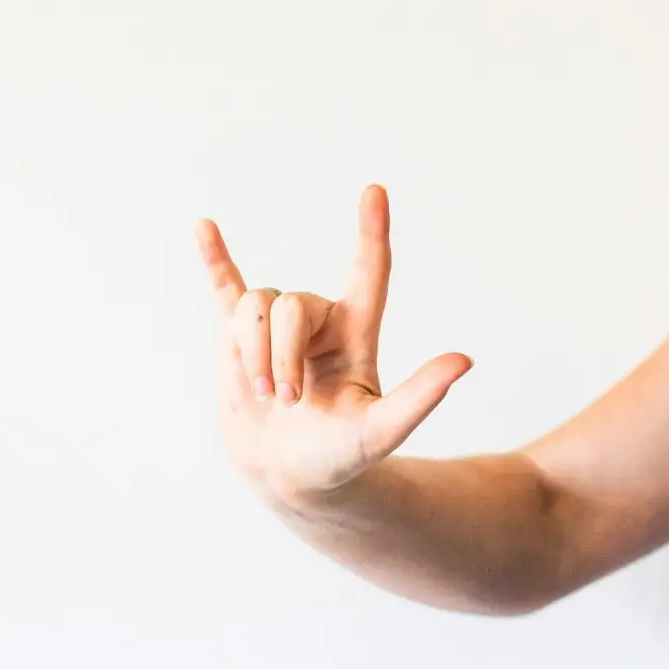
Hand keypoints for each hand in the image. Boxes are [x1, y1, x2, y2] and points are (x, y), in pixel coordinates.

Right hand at [196, 185, 472, 503]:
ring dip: (253, 353)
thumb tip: (464, 361)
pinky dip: (215, 259)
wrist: (287, 476)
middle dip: (283, 355)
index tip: (374, 192)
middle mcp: (318, 322)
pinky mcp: (240, 337)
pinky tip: (204, 227)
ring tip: (264, 394)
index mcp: (356, 334)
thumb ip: (420, 397)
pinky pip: (226, 288)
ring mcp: (277, 327)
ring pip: (254, 307)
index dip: (371, 233)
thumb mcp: (381, 431)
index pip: (368, 273)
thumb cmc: (340, 458)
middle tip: (288, 400)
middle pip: (291, 305)